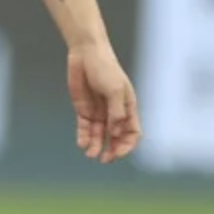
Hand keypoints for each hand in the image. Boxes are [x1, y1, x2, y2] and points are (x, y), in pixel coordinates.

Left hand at [67, 41, 140, 163]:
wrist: (85, 53)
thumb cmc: (105, 68)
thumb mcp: (114, 89)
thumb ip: (116, 112)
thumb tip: (114, 133)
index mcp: (127, 107)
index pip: (132, 132)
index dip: (127, 145)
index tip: (118, 152)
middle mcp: (114, 112)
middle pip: (115, 137)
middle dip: (111, 150)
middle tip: (104, 159)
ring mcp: (99, 111)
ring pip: (99, 135)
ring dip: (96, 146)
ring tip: (90, 154)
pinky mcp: (84, 109)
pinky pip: (85, 127)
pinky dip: (84, 137)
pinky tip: (82, 143)